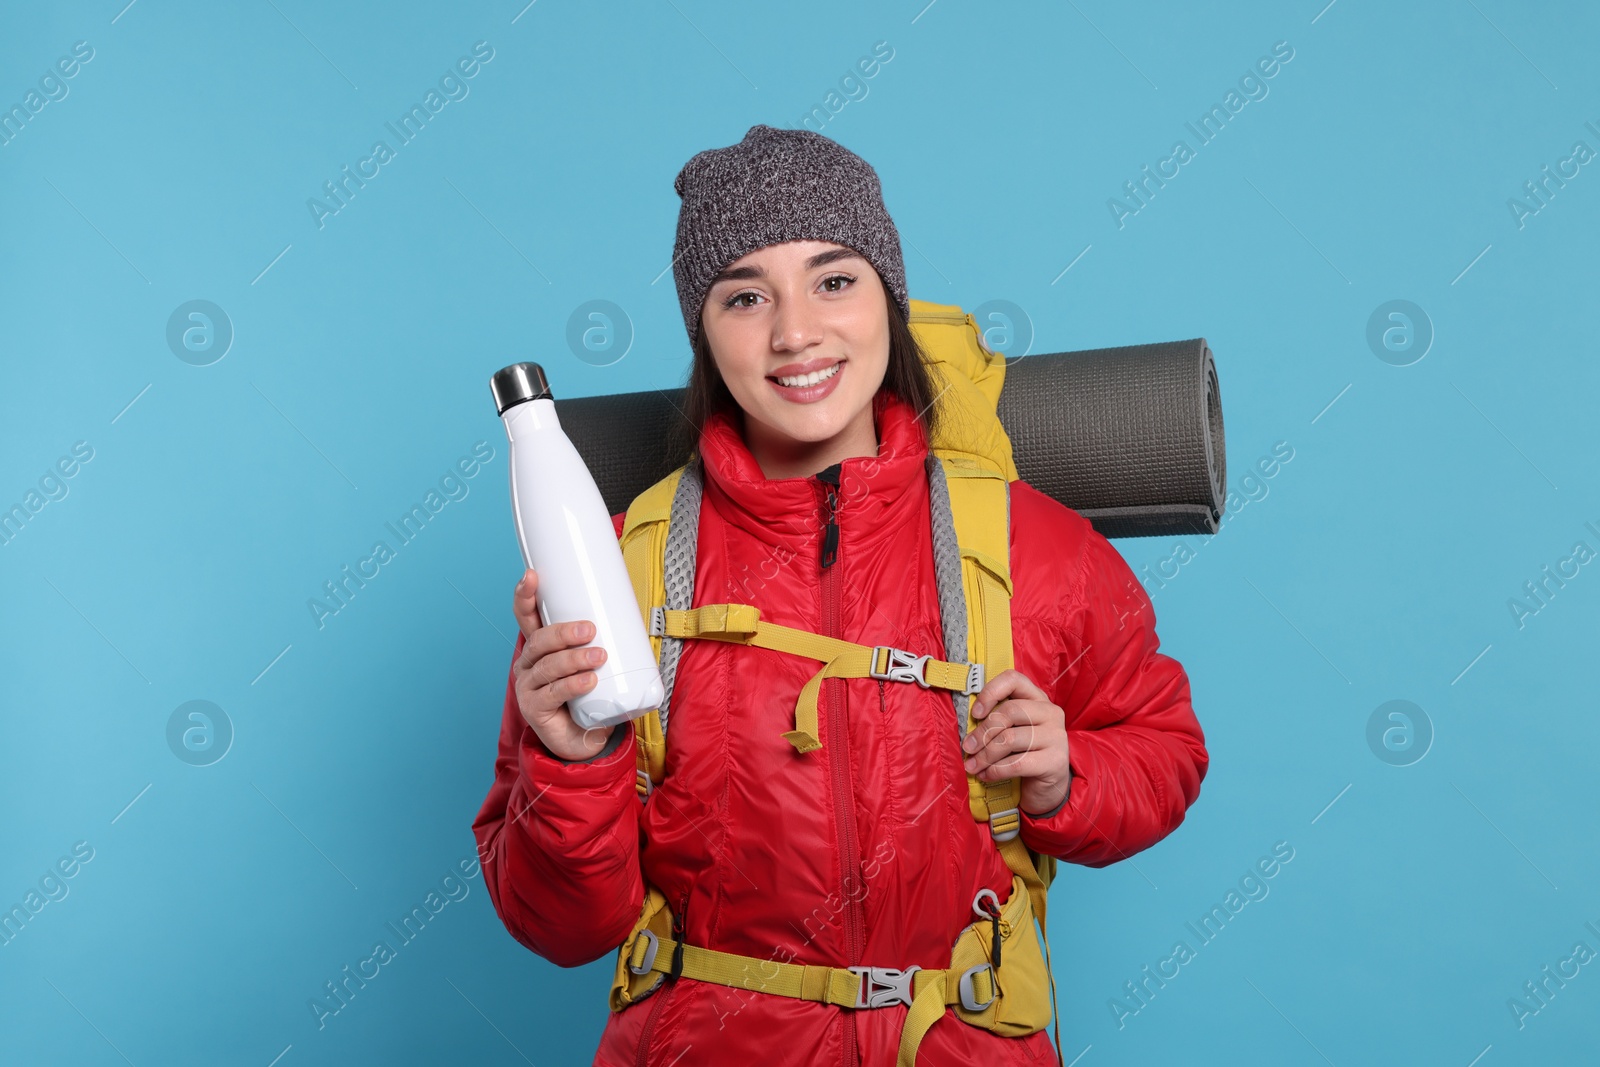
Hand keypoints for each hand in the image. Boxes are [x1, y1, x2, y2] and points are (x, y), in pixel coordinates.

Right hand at [511, 568, 614, 760]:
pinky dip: (572, 685)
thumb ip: (605, 639)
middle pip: (538, 641)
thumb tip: (632, 610)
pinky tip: (588, 681)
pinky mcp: (534, 709)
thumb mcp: (596, 661)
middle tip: (589, 630)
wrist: (585, 738)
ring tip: (598, 657)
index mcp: (540, 647)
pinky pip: (552, 693)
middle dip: (562, 632)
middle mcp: (528, 664)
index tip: (532, 576)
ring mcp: (528, 687)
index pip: (526, 617)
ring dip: (573, 659)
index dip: (525, 595)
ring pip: (547, 666)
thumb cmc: (591, 694)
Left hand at [962, 669, 1071, 815]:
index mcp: (1038, 698)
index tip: (975, 713)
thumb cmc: (1025, 753)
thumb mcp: (1013, 730)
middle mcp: (1050, 712)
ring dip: (985, 755)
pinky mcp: (1055, 761)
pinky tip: (986, 775)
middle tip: (968, 747)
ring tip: (972, 766)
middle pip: (1009, 711)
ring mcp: (1056, 736)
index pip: (1014, 680)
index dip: (991, 692)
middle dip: (983, 732)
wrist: (1049, 786)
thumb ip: (997, 720)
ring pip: (1010, 739)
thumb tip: (967, 725)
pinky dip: (995, 770)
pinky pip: (1017, 763)